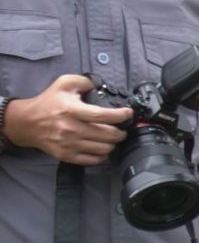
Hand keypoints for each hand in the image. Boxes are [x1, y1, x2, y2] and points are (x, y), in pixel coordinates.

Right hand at [7, 75, 130, 165]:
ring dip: (113, 144)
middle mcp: (71, 128)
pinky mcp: (66, 155)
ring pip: (103, 149)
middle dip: (120, 132)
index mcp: (71, 110)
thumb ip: (84, 81)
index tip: (127, 113)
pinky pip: (92, 160)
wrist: (26, 122)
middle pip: (107, 134)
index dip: (120, 115)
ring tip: (112, 138)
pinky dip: (102, 155)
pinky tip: (102, 148)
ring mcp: (69, 144)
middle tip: (122, 129)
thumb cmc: (48, 102)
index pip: (102, 115)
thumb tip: (100, 86)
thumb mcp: (64, 84)